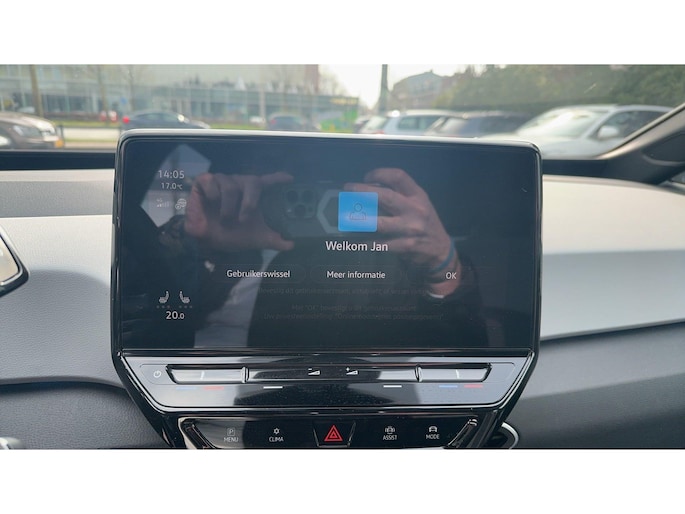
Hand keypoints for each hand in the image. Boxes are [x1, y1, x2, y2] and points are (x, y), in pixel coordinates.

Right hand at [184, 172, 294, 252]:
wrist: (207, 241)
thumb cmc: (232, 234)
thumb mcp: (256, 238)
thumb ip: (274, 240)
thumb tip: (292, 245)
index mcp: (254, 194)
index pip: (268, 181)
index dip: (278, 178)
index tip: (289, 179)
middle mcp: (240, 184)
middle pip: (252, 181)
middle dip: (250, 201)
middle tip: (245, 219)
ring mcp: (223, 181)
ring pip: (230, 186)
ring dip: (228, 207)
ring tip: (225, 219)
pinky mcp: (205, 181)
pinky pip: (211, 182)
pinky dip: (212, 196)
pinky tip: (211, 204)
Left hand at [345, 168, 460, 294]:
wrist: (440, 251)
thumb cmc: (426, 223)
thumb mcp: (419, 204)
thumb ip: (401, 195)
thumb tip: (371, 187)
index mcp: (418, 195)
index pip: (398, 176)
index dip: (380, 173)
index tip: (367, 177)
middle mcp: (415, 210)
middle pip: (385, 196)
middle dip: (363, 191)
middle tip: (348, 189)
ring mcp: (410, 229)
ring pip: (379, 223)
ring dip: (359, 220)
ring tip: (345, 216)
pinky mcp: (405, 246)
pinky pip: (380, 244)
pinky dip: (365, 243)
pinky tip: (354, 240)